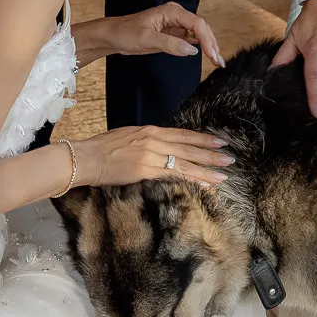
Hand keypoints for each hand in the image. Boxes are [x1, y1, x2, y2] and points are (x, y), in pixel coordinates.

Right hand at [72, 126, 231, 189]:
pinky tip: (203, 185)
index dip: (203, 138)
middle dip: (211, 154)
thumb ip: (147, 140)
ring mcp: (151, 155)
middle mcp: (154, 140)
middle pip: (189, 148)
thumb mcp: (128, 136)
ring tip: (223, 174)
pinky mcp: (145, 170)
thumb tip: (161, 146)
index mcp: (150, 131)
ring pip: (185, 163)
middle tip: (229, 159)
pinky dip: (190, 180)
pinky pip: (173, 175)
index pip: (183, 134)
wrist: (86, 157)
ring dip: (206, 169)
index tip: (219, 141)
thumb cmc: (103, 148)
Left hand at [107, 3, 225, 68]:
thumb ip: (170, 44)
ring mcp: (176, 24)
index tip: (212, 54)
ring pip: (198, 33)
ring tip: (217, 61)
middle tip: (218, 61)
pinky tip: (207, 56)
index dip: (207, 39)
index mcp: (171, 11)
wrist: (113, 35)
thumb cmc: (126, 33)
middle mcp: (176, 15)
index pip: (197, 23)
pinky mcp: (173, 33)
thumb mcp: (146, 39)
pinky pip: (191, 39)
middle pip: (201, 27)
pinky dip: (200, 47)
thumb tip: (192, 50)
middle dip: (212, 43)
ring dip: (208, 46)